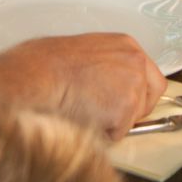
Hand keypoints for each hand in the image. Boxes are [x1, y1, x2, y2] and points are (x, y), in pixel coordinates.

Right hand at [0, 32, 166, 139]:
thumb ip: (101, 68)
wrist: (31, 76)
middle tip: (103, 117)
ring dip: (110, 125)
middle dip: (130, 113)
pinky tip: (79, 121)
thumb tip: (99, 86)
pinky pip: (115, 135)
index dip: (135, 95)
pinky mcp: (126, 110)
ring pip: (130, 119)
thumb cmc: (40, 65)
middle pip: (149, 98)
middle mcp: (136, 61)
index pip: (148, 75)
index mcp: (124, 45)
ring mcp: (133, 85)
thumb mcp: (79, 54)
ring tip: (80, 113)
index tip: (121, 104)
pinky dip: (99, 136)